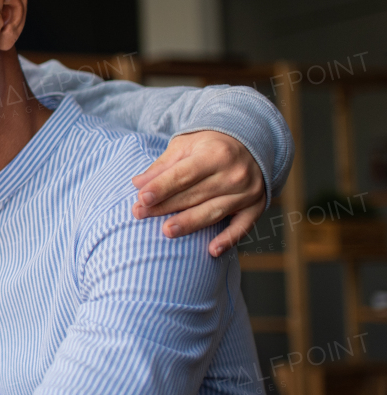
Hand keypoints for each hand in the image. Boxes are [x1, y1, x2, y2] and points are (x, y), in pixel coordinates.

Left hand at [131, 131, 264, 256]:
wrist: (249, 144)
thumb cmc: (209, 146)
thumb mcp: (185, 146)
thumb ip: (162, 166)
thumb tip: (138, 183)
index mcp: (216, 154)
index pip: (184, 174)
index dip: (162, 187)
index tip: (142, 198)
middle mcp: (235, 173)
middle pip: (195, 194)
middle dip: (166, 206)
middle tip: (140, 215)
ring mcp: (247, 192)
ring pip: (214, 211)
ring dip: (190, 223)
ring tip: (166, 231)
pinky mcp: (255, 206)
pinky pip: (243, 226)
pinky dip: (229, 239)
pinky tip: (212, 250)